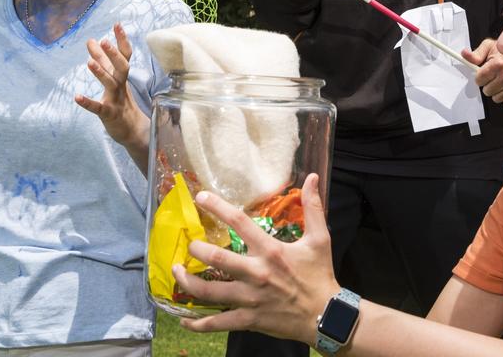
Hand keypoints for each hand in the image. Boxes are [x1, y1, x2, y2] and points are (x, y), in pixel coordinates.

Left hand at [77, 23, 149, 156]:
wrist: (131, 129)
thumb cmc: (120, 100)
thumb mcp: (111, 78)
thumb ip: (101, 59)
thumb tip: (91, 40)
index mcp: (121, 75)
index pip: (125, 55)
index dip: (121, 40)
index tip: (117, 24)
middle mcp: (121, 85)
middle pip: (121, 67)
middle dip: (113, 54)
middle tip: (104, 41)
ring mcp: (116, 99)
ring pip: (111, 84)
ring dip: (101, 73)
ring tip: (89, 62)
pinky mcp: (109, 114)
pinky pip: (98, 108)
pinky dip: (88, 103)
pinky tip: (77, 97)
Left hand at [178, 173, 338, 344]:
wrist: (326, 315)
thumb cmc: (320, 275)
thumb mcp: (320, 239)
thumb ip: (313, 208)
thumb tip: (313, 178)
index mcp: (271, 251)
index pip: (239, 222)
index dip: (217, 207)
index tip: (200, 197)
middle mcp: (257, 273)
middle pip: (217, 259)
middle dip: (196, 249)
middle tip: (188, 244)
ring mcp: (250, 299)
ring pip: (210, 292)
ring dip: (188, 283)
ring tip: (176, 272)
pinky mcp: (248, 320)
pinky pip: (218, 322)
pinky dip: (198, 323)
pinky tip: (184, 318)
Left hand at [464, 39, 502, 106]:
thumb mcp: (490, 47)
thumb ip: (477, 54)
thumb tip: (465, 54)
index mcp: (499, 63)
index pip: (479, 80)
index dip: (480, 76)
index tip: (484, 73)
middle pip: (487, 91)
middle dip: (488, 84)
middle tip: (495, 76)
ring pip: (496, 98)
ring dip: (497, 91)